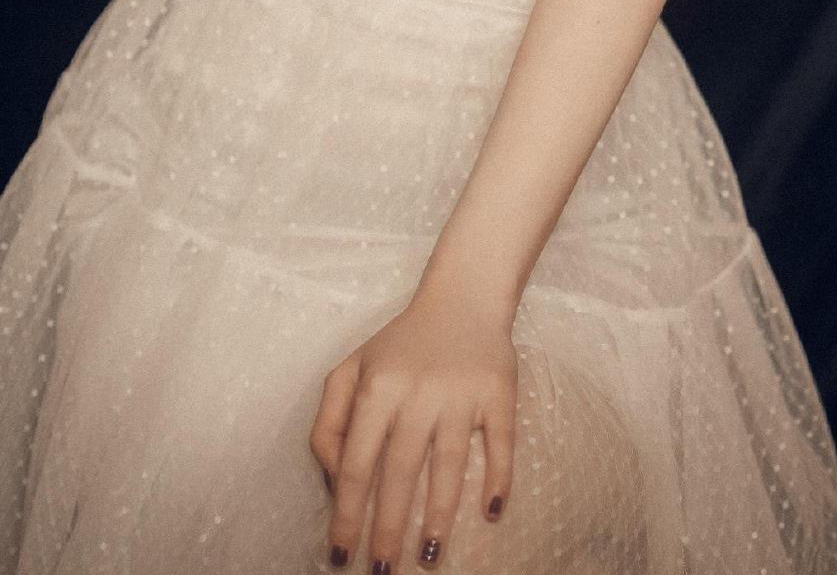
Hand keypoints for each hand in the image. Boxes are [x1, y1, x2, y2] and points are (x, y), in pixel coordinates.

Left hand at [310, 282, 517, 569]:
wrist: (463, 297)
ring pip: (448, 463)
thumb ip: (329, 423)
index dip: (347, 514)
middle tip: (382, 572)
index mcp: (377, 389)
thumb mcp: (350, 370)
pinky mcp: (498, 393)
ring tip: (428, 556)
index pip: (357, 463)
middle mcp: (417, 392)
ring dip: (438, 514)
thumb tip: (335, 481)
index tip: (340, 554)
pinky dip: (498, 477)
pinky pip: (500, 442)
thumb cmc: (400, 345)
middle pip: (400, 471)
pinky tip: (491, 510)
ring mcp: (461, 394)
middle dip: (388, 528)